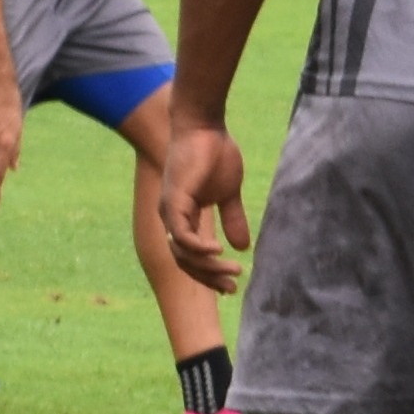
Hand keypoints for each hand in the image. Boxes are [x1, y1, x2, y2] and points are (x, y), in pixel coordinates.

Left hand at [156, 119, 254, 295]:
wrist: (205, 125)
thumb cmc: (215, 153)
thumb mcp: (229, 193)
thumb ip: (233, 218)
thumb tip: (243, 247)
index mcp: (182, 217)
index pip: (191, 257)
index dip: (210, 273)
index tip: (233, 284)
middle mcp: (171, 218)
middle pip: (185, 263)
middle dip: (210, 278)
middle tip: (233, 288)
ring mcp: (170, 210)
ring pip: (184, 254)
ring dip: (209, 267)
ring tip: (235, 270)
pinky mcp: (174, 201)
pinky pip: (182, 236)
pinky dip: (199, 248)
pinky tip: (218, 250)